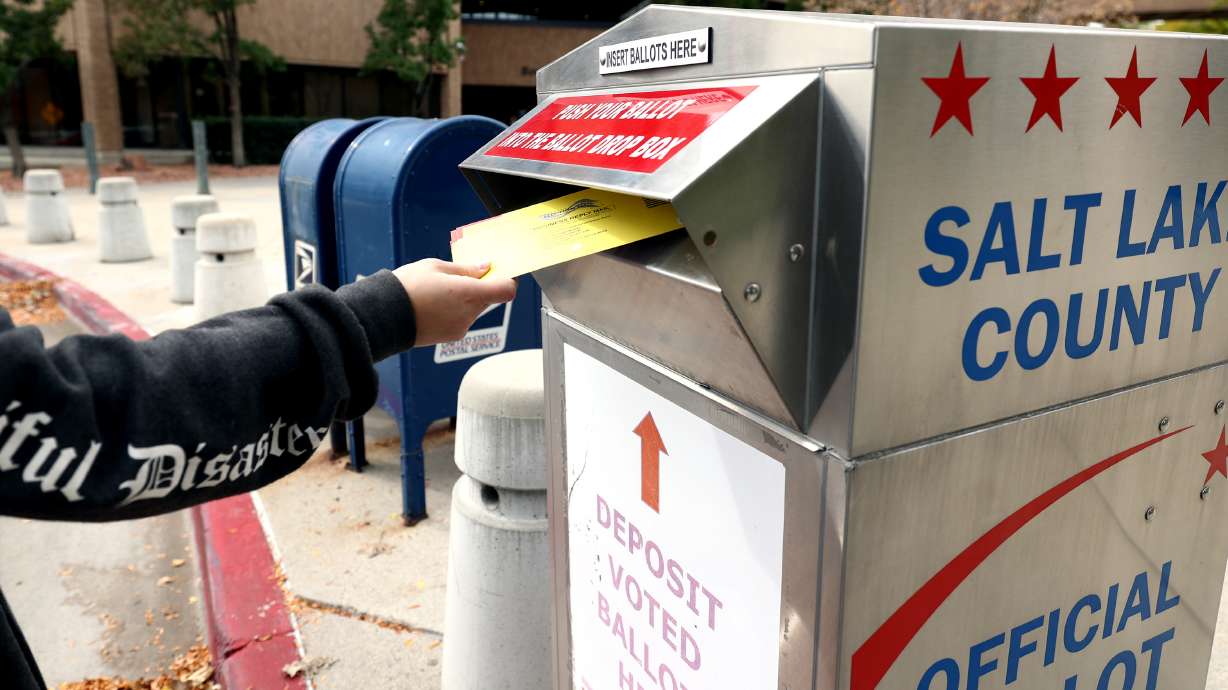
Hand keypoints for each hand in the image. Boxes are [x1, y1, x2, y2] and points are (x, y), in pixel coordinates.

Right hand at [393, 259, 516, 345]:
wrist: (384, 316)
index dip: (507, 280)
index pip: (506, 290)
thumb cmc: (407, 287)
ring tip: (438, 292)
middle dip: (480, 287)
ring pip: (474, 309)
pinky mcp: (452, 336)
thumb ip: (465, 269)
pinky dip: (455, 311)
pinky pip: (462, 319)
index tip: (499, 273)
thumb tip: (485, 268)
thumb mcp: (436, 267)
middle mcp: (468, 313)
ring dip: (465, 299)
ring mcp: (461, 327)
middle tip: (460, 276)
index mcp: (468, 293)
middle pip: (489, 298)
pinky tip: (434, 305)